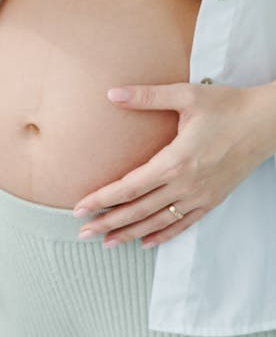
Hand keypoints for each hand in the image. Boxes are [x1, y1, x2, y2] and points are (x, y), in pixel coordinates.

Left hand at [73, 81, 275, 248]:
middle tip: (83, 232)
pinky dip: (163, 235)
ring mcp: (200, 196)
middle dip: (108, 223)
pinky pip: (183, 224)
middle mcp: (186, 185)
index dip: (102, 199)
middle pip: (138, 210)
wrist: (267, 123)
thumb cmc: (227, 106)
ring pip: (158, 222)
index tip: (80, 207)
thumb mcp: (186, 95)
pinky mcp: (212, 200)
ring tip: (107, 243)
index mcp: (175, 161)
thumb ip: (147, 96)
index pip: (129, 187)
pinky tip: (146, 242)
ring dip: (130, 233)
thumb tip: (112, 93)